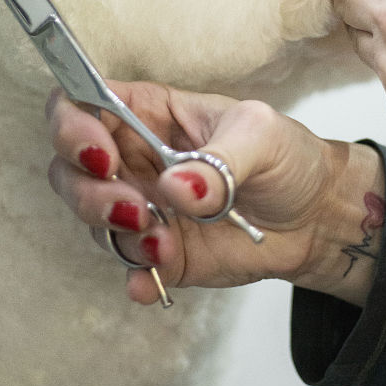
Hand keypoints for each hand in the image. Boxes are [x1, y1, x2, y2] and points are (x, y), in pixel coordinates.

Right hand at [46, 83, 384, 306]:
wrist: (316, 216)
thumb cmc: (285, 156)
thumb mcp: (262, 136)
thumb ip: (220, 160)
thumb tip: (176, 187)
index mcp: (147, 112)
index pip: (81, 104)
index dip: (72, 126)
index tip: (100, 154)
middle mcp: (132, 158)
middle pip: (69, 168)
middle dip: (89, 192)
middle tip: (135, 208)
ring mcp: (141, 207)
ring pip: (91, 219)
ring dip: (116, 234)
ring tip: (164, 242)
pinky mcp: (158, 252)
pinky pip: (128, 267)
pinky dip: (136, 276)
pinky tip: (152, 281)